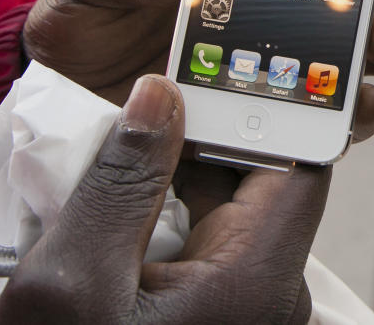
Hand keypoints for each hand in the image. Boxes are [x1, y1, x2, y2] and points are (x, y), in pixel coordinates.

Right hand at [0, 75, 327, 323]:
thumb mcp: (74, 278)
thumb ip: (123, 179)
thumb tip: (160, 97)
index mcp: (259, 279)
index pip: (299, 168)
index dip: (272, 114)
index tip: (233, 71)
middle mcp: (269, 289)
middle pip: (264, 181)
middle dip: (213, 137)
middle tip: (164, 96)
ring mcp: (244, 300)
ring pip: (231, 205)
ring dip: (184, 171)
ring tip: (137, 140)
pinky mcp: (218, 305)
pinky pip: (207, 236)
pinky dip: (172, 207)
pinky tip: (130, 191)